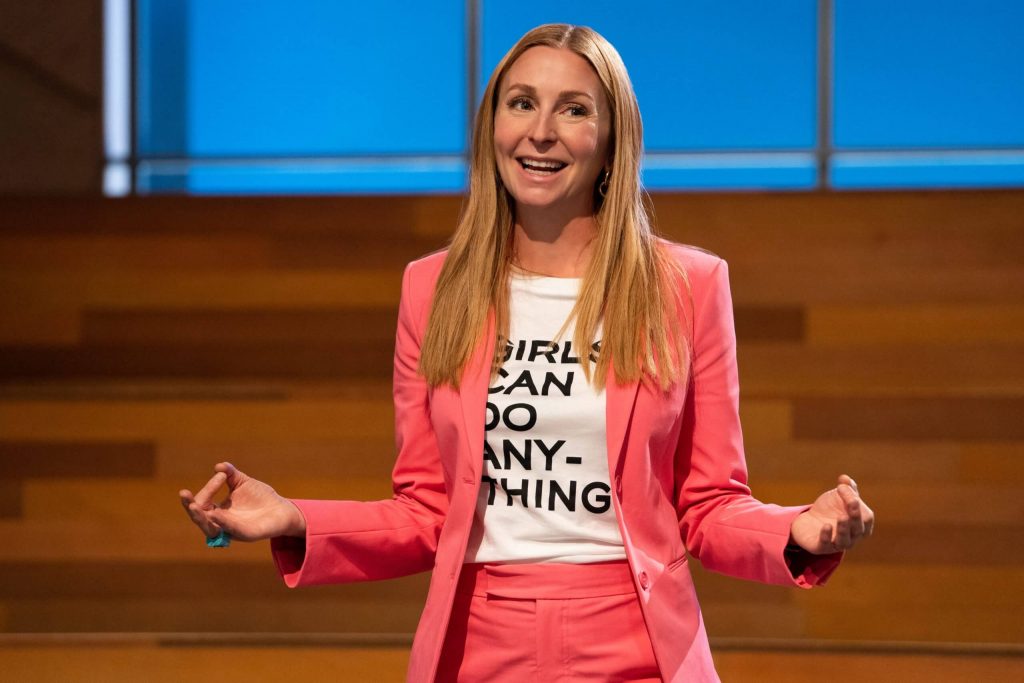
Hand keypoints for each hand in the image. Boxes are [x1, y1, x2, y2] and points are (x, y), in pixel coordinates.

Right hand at [179, 462, 305, 541]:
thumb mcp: (242, 482)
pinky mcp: (248, 535)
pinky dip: (224, 523)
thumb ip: (230, 474)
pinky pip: (233, 531)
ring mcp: (234, 531)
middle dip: (191, 508)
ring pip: (212, 528)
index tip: (220, 476)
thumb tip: (218, 466)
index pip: (203, 503)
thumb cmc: (260, 497)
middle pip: (200, 519)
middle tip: (184, 495)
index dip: (208, 489)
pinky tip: (216, 514)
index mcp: (219, 512)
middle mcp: (223, 523)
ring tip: (193, 506)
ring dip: (201, 517)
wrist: (283, 509)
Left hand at [789, 474, 873, 554]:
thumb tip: (845, 479)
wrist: (807, 521)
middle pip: (858, 530)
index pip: (866, 517)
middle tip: (851, 502)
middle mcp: (852, 537)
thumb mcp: (838, 496)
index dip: (858, 503)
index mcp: (860, 525)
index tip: (841, 487)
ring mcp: (836, 544)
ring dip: (844, 529)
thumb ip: (846, 488)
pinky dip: (827, 536)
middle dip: (856, 516)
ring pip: (845, 542)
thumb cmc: (829, 509)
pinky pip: (826, 545)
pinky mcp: (821, 548)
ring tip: (842, 517)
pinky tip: (826, 526)